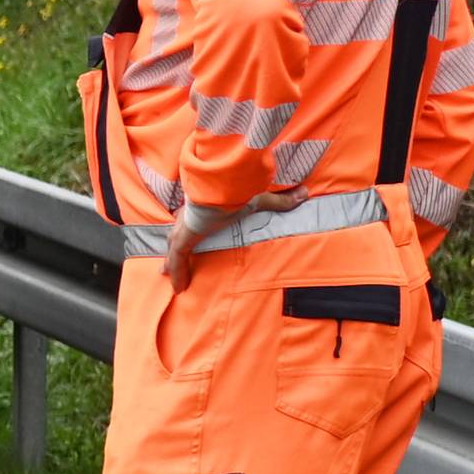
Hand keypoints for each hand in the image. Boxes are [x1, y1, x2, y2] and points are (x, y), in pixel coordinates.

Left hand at [162, 187, 308, 291]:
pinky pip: (178, 259)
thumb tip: (305, 194)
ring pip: (174, 250)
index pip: (193, 221)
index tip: (187, 237)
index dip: (190, 230)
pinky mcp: (183, 237)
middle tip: (169, 264)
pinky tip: (178, 288)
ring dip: (173, 264)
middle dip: (175, 250)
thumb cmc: (238, 189)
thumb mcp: (260, 198)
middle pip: (178, 237)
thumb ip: (281, 200)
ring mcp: (184, 228)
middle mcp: (190, 218)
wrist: (223, 186)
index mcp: (205, 208)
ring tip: (170, 279)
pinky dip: (178, 273)